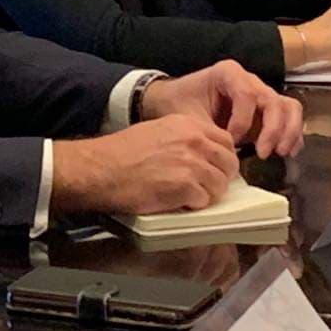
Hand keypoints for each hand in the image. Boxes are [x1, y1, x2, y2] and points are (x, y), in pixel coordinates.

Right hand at [51, 114, 238, 213]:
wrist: (102, 169)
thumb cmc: (122, 153)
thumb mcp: (158, 132)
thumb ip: (184, 140)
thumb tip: (202, 156)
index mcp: (188, 124)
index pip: (226, 141)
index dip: (222, 158)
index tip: (214, 168)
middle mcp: (194, 140)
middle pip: (229, 163)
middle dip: (220, 177)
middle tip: (205, 186)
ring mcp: (191, 163)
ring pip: (220, 185)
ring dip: (207, 194)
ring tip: (188, 196)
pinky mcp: (185, 187)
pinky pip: (204, 201)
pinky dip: (193, 205)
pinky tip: (177, 201)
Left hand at [142, 60, 303, 154]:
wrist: (173, 100)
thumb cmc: (179, 103)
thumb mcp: (187, 116)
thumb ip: (207, 132)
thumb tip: (226, 154)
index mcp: (228, 73)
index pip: (247, 95)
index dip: (243, 121)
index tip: (230, 140)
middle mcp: (249, 80)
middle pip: (273, 100)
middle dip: (273, 129)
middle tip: (263, 153)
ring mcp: (260, 94)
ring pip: (288, 106)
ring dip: (288, 131)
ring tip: (280, 153)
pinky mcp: (266, 110)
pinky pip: (288, 116)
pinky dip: (292, 134)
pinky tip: (288, 152)